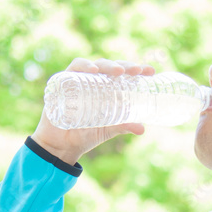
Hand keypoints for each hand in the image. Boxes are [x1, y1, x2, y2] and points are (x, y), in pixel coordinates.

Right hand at [31, 57, 155, 163]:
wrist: (60, 146)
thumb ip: (123, 126)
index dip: (136, 69)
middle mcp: (94, 82)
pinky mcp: (63, 82)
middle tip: (137, 70)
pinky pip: (74, 69)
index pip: (123, 74)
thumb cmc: (85, 134)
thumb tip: (143, 129)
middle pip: (111, 67)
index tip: (150, 71)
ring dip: (108, 65)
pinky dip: (84, 66)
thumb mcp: (107, 129)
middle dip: (125, 66)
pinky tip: (93, 70)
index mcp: (106, 89)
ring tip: (119, 72)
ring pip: (95, 65)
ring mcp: (79, 80)